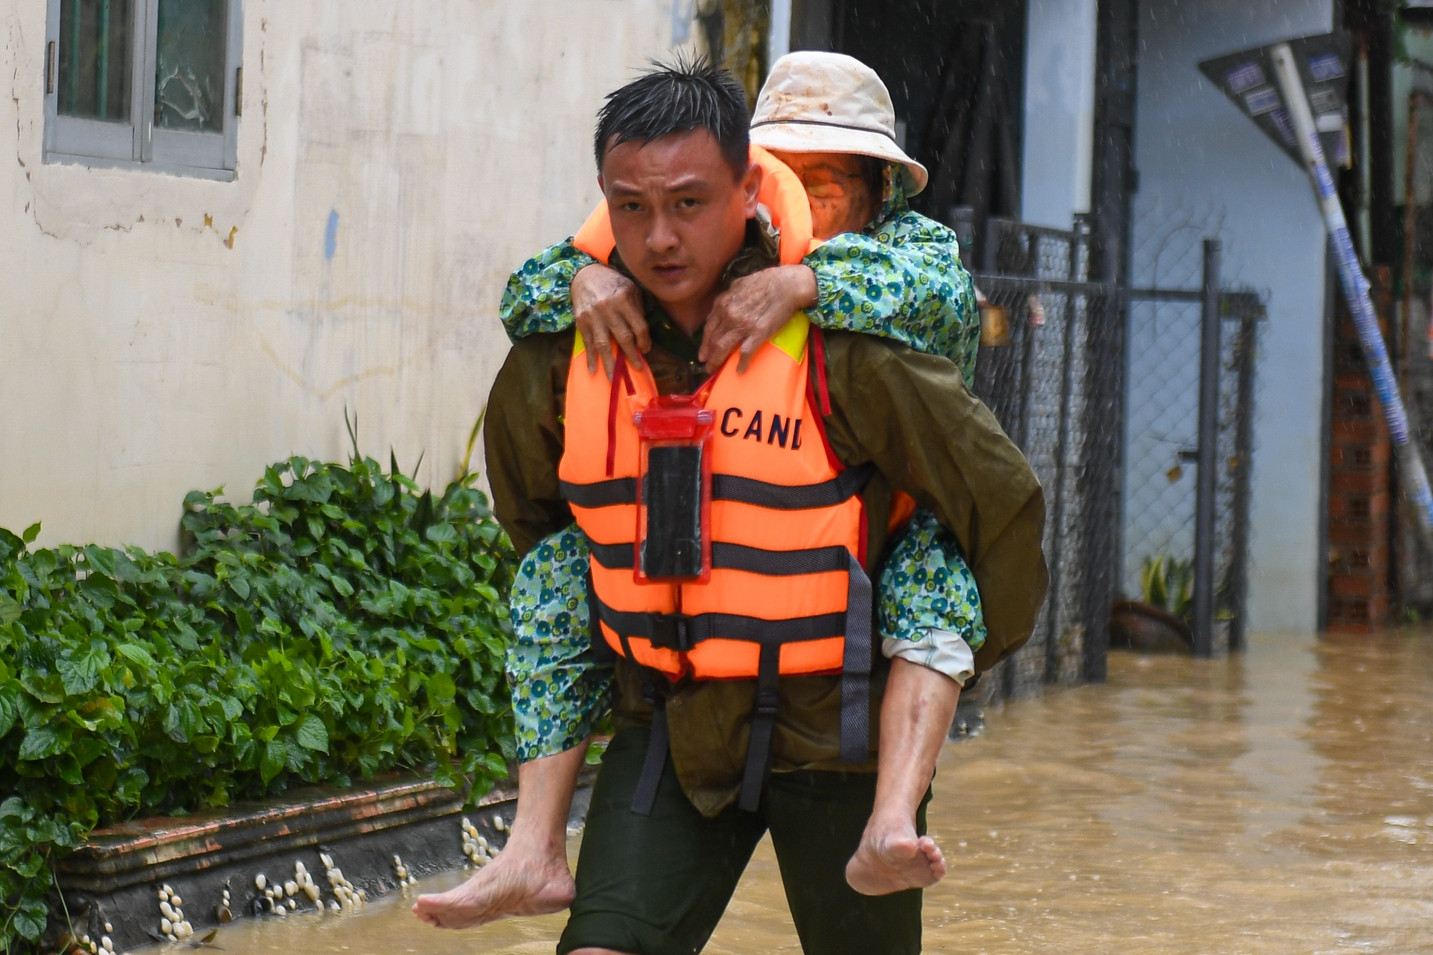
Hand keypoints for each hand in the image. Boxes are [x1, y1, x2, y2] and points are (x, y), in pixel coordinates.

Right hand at [572, 263, 647, 377]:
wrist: (584, 275)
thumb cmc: (612, 283)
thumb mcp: (630, 288)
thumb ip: (637, 309)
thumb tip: (643, 335)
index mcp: (623, 299)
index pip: (638, 326)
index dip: (644, 341)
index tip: (646, 350)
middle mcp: (608, 308)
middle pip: (623, 337)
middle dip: (631, 356)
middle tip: (637, 368)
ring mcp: (593, 316)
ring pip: (603, 344)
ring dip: (610, 363)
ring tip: (614, 379)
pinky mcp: (582, 322)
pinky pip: (588, 343)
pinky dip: (591, 358)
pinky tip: (594, 370)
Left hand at [700, 265, 817, 372]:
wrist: (787, 285)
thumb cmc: (767, 280)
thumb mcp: (740, 283)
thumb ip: (730, 294)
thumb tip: (726, 301)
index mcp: (724, 303)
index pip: (709, 326)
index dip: (705, 340)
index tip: (704, 350)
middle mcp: (729, 315)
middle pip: (713, 339)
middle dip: (707, 354)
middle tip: (706, 364)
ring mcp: (742, 325)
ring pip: (722, 348)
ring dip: (716, 361)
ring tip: (713, 369)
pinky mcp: (757, 334)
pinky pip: (745, 352)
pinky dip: (741, 363)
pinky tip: (740, 370)